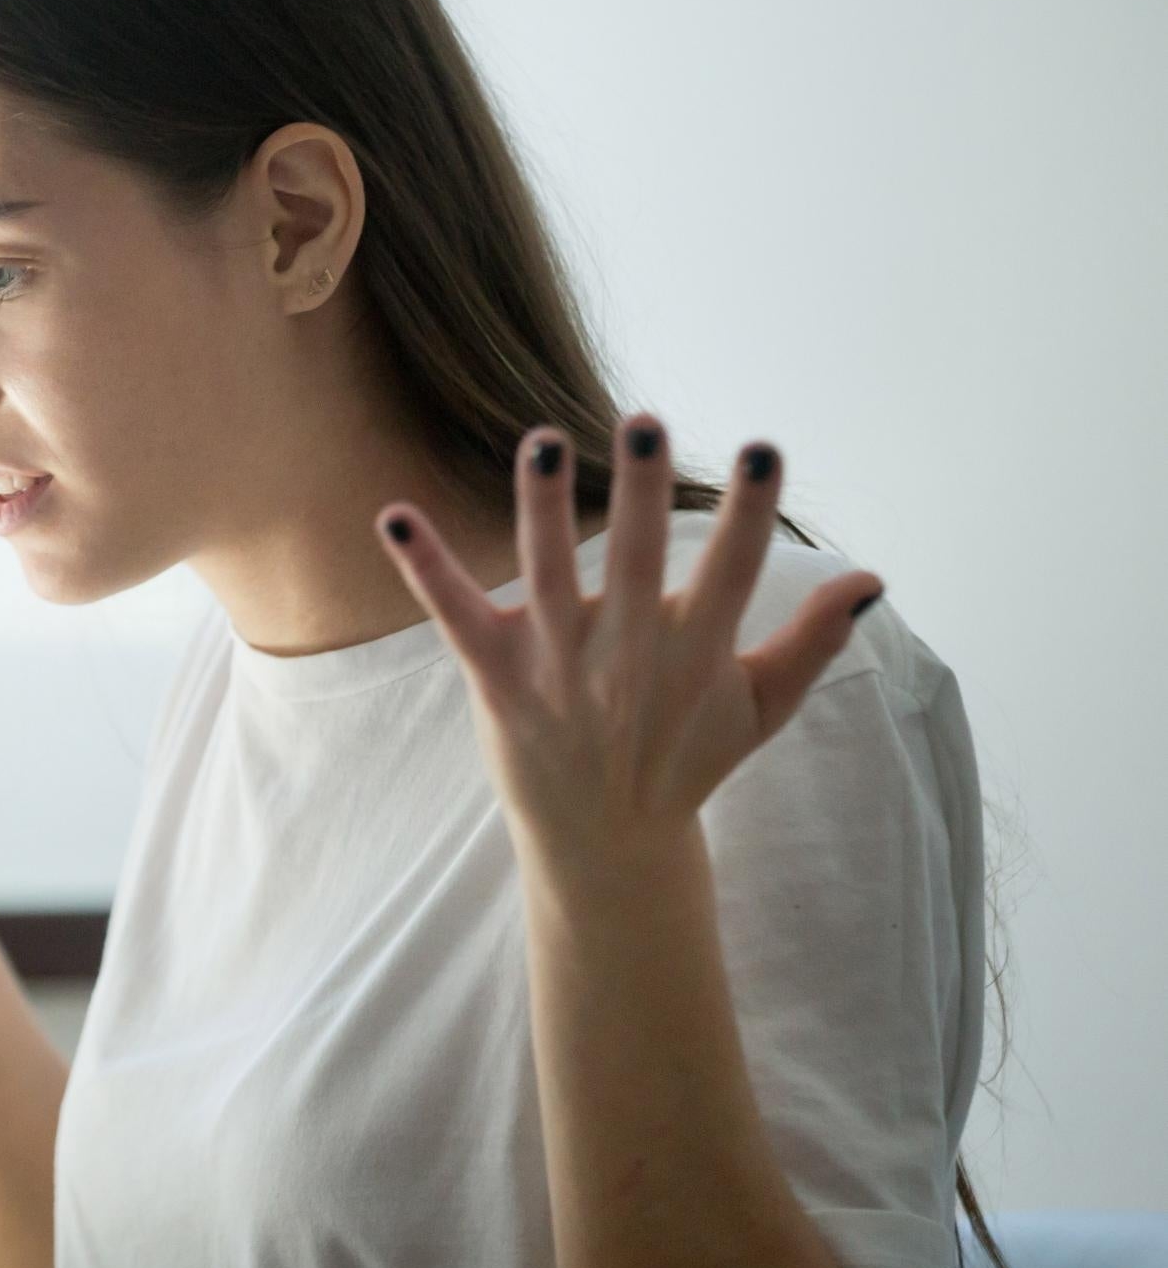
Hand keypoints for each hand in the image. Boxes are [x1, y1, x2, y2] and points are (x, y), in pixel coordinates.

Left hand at [373, 415, 883, 880]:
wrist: (606, 846)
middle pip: (639, 563)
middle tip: (643, 421)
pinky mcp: (496, 679)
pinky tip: (393, 516)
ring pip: (549, 575)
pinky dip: (425, 568)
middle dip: (644, 494)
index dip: (750, 514)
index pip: (735, 573)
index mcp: (697, 654)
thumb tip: (873, 579)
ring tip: (542, 441)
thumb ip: (813, 641)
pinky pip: (455, 615)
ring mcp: (558, 666)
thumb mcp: (759, 708)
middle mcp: (628, 656)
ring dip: (544, 508)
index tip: (762, 451)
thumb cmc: (684, 760)